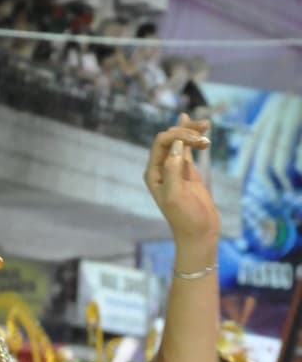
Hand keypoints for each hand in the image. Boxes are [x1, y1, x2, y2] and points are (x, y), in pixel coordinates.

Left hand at [144, 113, 219, 249]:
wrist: (199, 233)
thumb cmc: (185, 218)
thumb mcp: (176, 195)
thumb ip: (172, 170)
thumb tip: (176, 145)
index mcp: (153, 174)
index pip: (161, 143)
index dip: (178, 135)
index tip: (197, 141)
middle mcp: (161, 169)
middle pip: (170, 138)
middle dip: (186, 131)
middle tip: (205, 135)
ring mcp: (174, 169)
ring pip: (180, 141)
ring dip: (192, 132)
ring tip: (207, 128)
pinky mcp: (187, 172)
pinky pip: (187, 149)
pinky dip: (193, 138)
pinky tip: (200, 128)